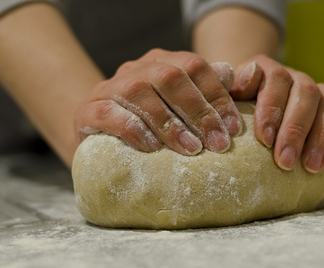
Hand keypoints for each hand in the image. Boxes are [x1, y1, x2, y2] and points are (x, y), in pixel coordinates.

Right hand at [74, 49, 242, 154]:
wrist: (99, 132)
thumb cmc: (149, 122)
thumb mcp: (179, 105)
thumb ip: (206, 90)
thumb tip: (235, 74)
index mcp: (161, 62)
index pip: (194, 66)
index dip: (217, 95)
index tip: (232, 128)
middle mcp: (136, 69)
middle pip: (170, 76)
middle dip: (198, 111)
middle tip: (218, 143)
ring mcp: (110, 88)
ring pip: (141, 93)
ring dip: (171, 124)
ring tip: (192, 150)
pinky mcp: (88, 111)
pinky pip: (110, 114)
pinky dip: (134, 130)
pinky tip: (152, 148)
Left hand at [230, 55, 323, 173]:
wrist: (255, 102)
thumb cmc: (237, 108)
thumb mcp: (228, 98)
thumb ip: (230, 90)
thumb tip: (245, 82)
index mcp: (269, 70)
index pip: (276, 80)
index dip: (272, 108)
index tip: (264, 140)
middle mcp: (297, 77)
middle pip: (305, 93)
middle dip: (296, 130)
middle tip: (286, 162)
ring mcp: (319, 91)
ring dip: (323, 135)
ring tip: (312, 167)